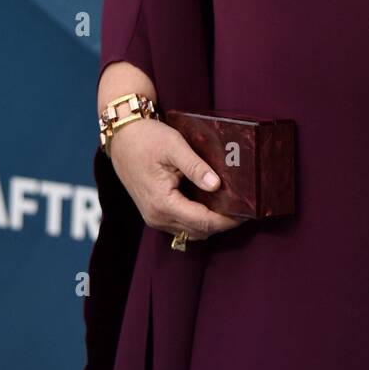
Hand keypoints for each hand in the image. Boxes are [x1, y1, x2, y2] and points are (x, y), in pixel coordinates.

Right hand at [108, 116, 243, 241]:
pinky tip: (212, 205)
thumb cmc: (147, 139)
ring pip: (190, 231)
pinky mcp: (154, 212)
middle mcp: (157, 217)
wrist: (122, 138)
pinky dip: (198, 220)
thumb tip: (216, 185)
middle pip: (198, 230)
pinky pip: (181, 224)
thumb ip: (195, 167)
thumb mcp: (174, 146)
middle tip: (244, 209)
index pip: (202, 221)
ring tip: (232, 207)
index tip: (246, 212)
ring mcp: (154, 217)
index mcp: (162, 203)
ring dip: (211, 223)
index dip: (226, 220)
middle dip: (222, 223)